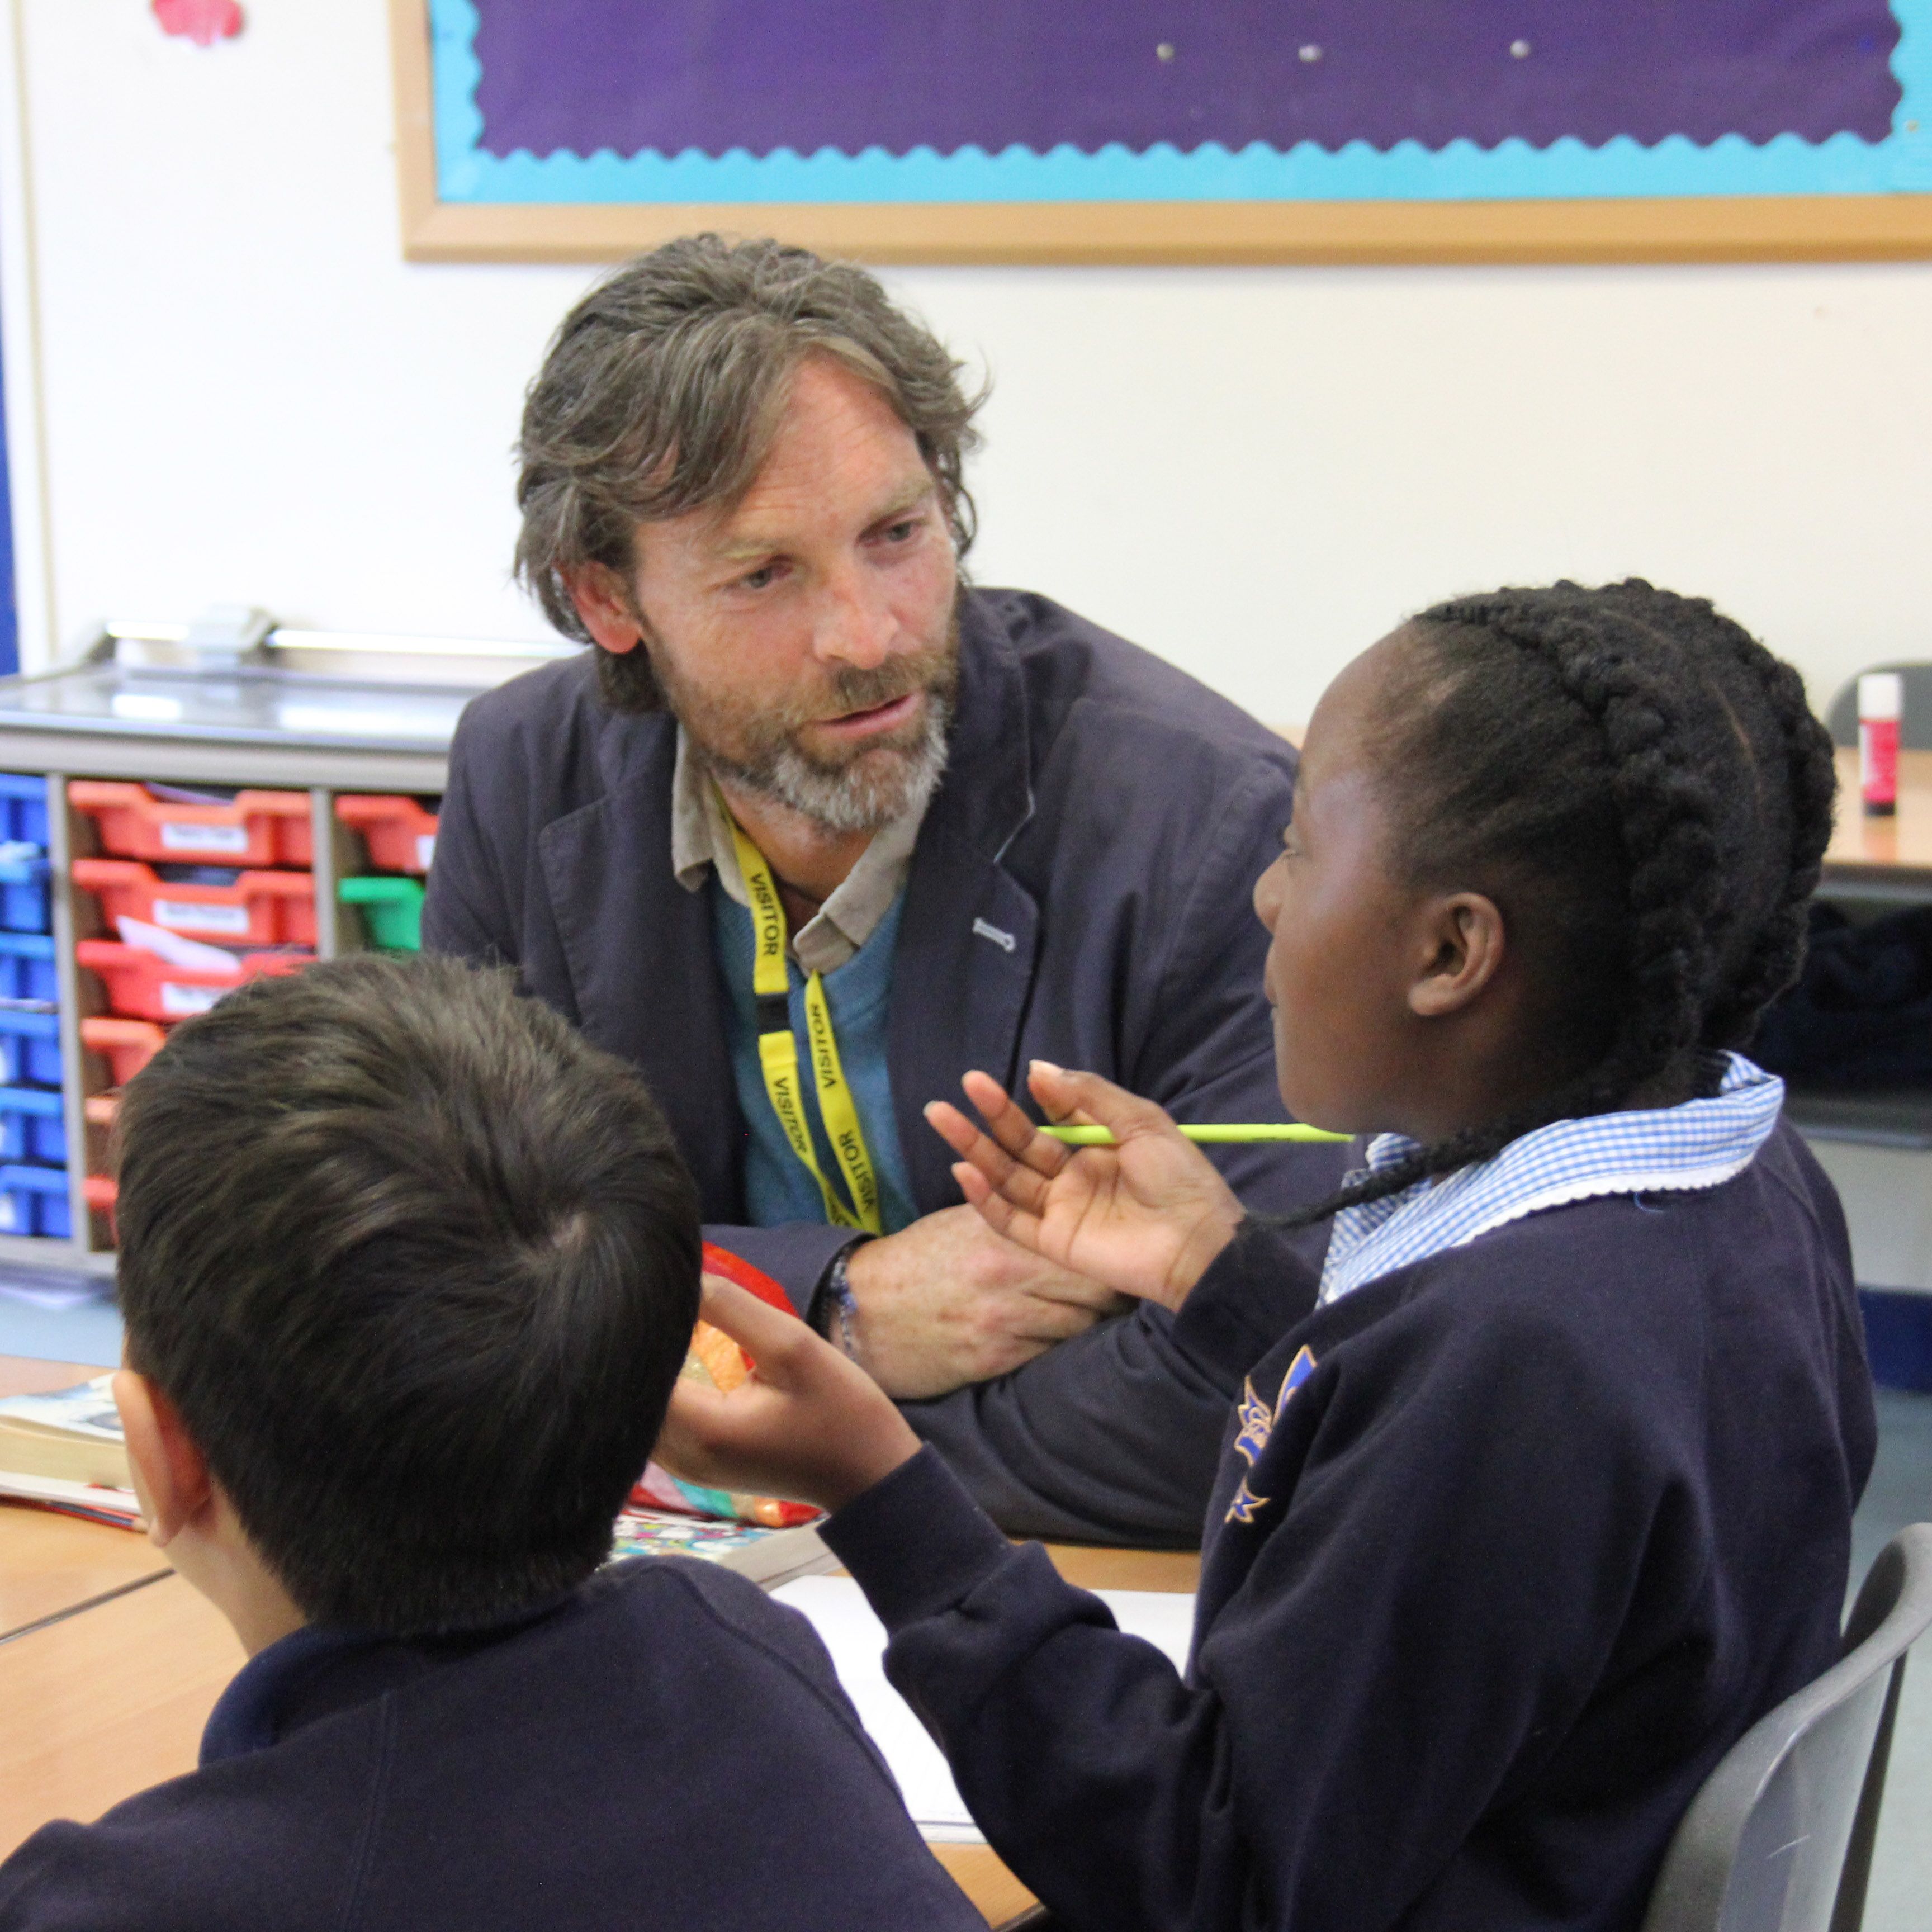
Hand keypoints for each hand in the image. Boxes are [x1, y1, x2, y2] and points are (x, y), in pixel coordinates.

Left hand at [656, 1279, 921, 1512]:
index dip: (637, 1328)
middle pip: (630, 1392)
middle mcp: (679, 1458)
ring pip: (639, 1410)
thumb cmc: (840, 1410)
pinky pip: (659, 1424)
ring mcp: (685, 1469)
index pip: (636, 1370)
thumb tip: (680, 1278)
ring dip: (647, 1368)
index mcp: (700, 1429)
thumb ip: (730, 1307)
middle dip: (638, 1346)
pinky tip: (676, 1356)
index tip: (649, 1289)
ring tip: (660, 1321)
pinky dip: (662, 1391)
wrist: (869, 1475)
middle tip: (650, 1296)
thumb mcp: (792, 1345)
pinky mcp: (696, 1468)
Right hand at [842, 1205, 1128, 1400]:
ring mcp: (1003, 1325)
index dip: (1107, 1250)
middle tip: (1126, 1284)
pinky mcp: (995, 1360)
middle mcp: (1008, 1281)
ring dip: (1093, 1320)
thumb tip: (1062, 1208)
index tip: (1122, 1246)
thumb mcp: (961, 1224)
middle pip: (1094, 1290)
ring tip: (1103, 1312)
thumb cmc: (917, 1260)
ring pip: (1079, 1325)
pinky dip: (1062, 1344)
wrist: (862, 1313)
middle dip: (1114, 1289)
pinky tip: (1063, 1335)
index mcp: (1002, 1239)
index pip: (1080, 1247)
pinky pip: (1051, 1353)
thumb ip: (1012, 1217)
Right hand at [925, 1062, 1243, 1311]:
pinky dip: (986, 1198)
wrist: (1198, 1244)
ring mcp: (1062, 1209)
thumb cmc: (1179, 1179)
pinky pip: (1011, 1220)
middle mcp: (1075, 1176)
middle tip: (963, 1084)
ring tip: (942, 1116)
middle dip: (991, 1114)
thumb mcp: (1142, 1122)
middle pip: (1021, 1143)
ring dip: (975, 1148)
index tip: (1024, 1074)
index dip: (1038, 1095)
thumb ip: (1090, 1095)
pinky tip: (963, 1171)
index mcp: (1099, 1146)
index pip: (1055, 1116)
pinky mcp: (1054, 1242)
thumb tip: (1039, 1069)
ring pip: (1008, 1176)